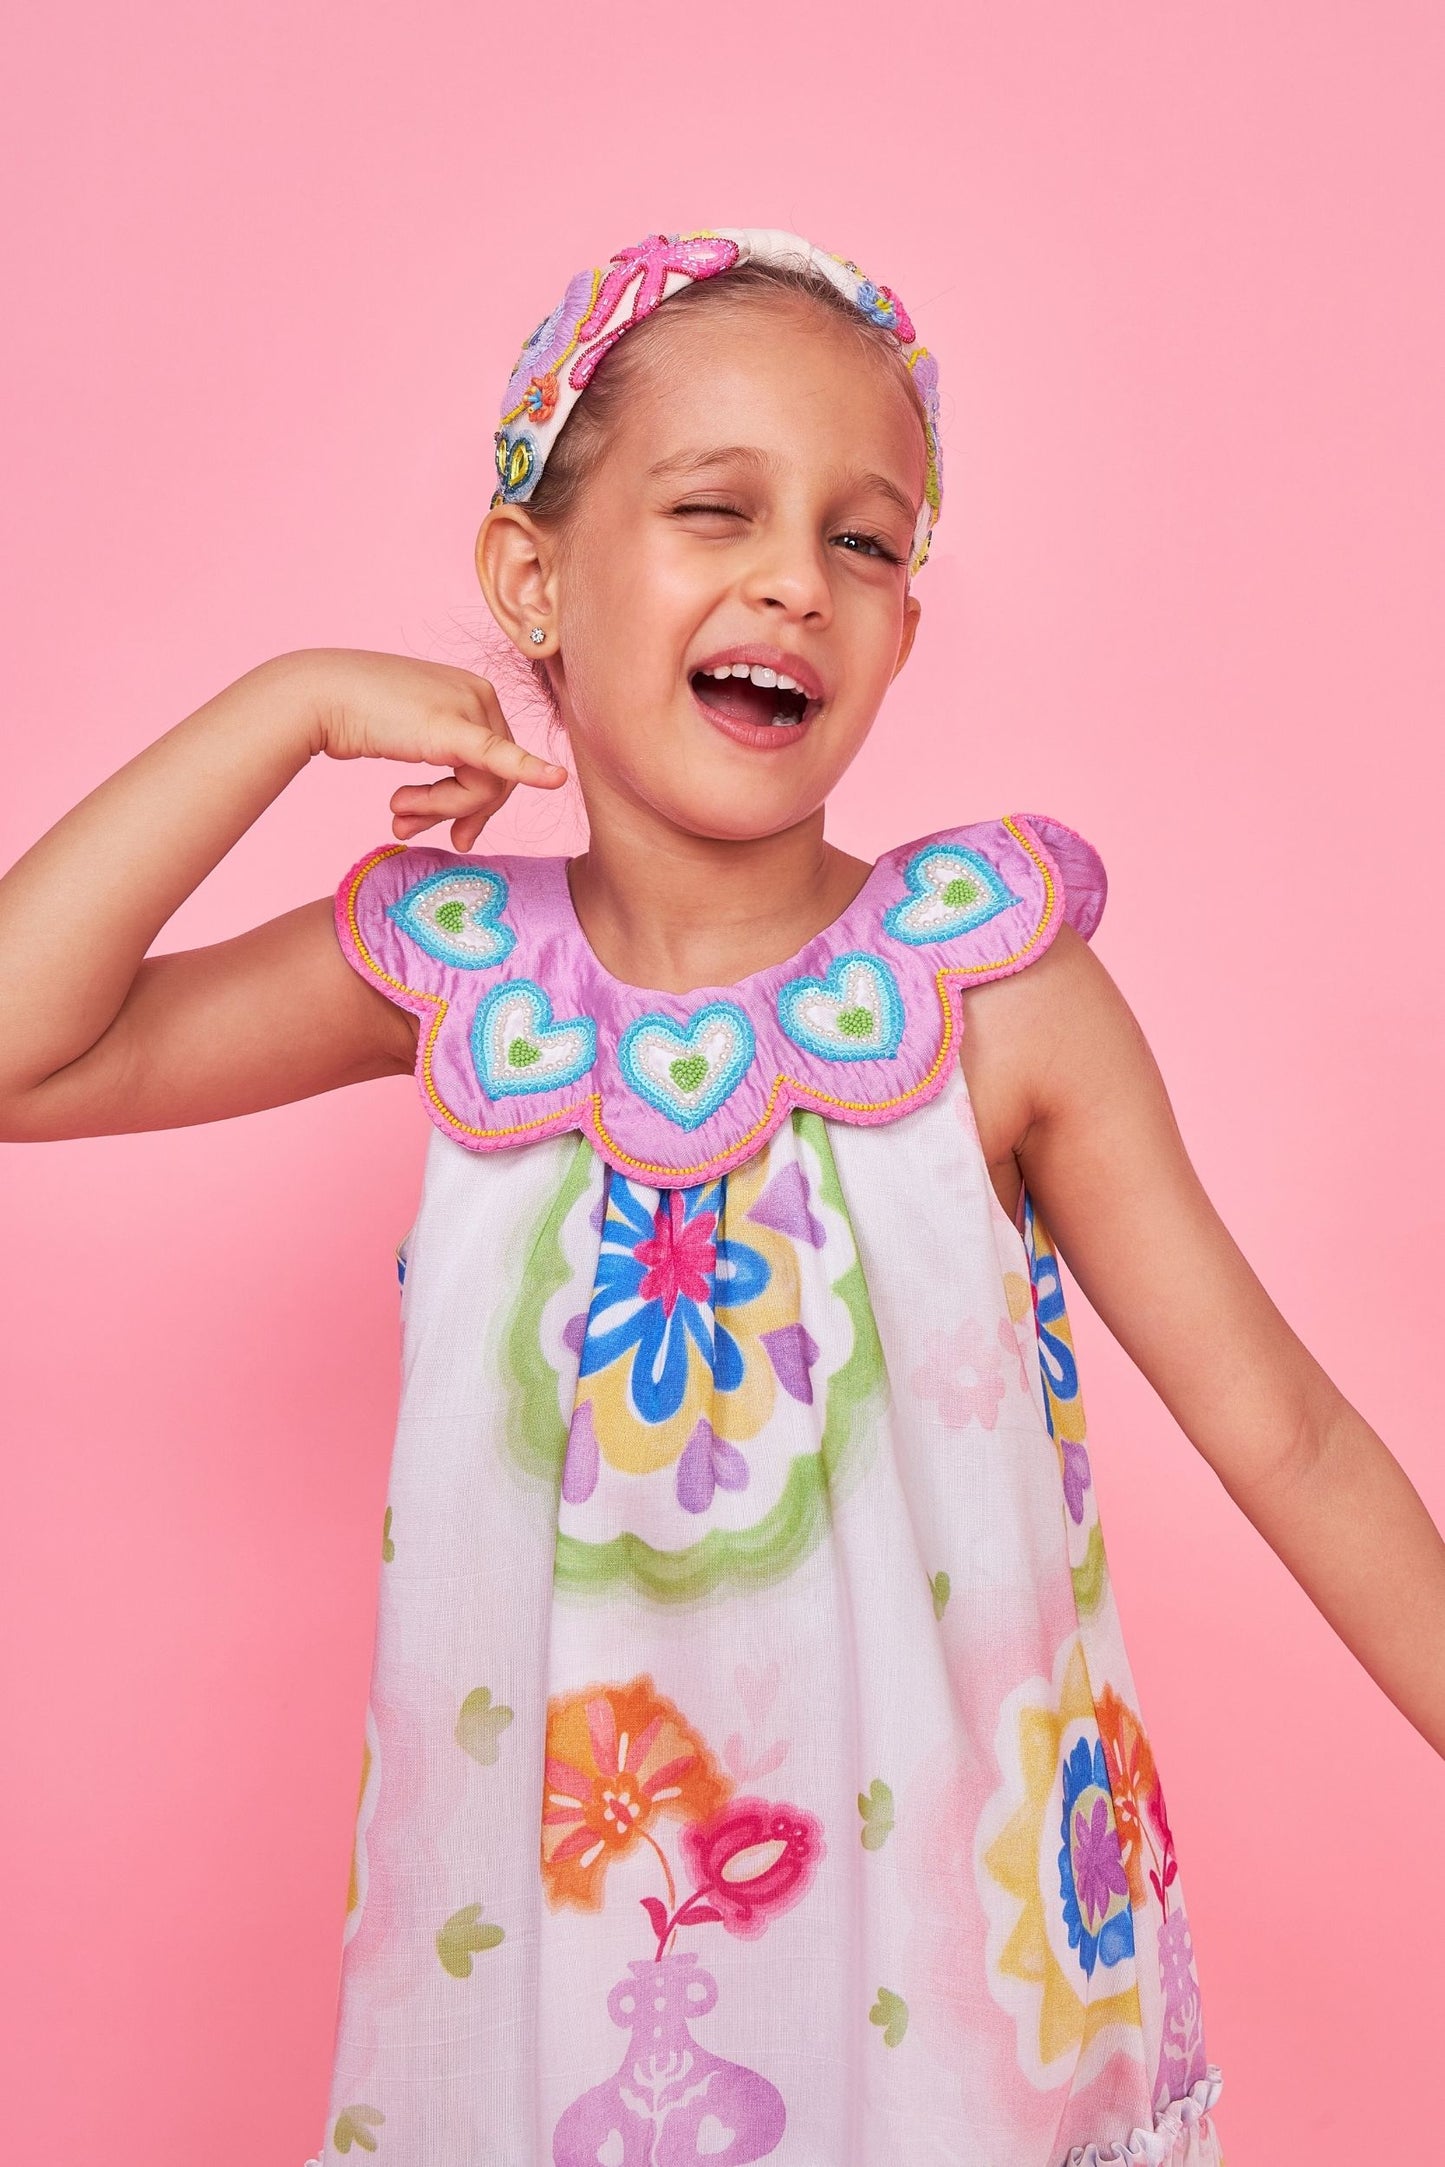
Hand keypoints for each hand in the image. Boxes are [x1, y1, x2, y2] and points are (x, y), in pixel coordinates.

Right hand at [291, 646, 567, 851]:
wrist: (317, 698)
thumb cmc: (355, 716)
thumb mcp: (412, 737)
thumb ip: (446, 765)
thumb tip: (465, 805)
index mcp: (476, 693)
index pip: (498, 763)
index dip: (475, 806)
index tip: (456, 835)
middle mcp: (481, 695)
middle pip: (496, 780)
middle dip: (455, 812)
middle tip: (412, 829)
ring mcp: (470, 707)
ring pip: (484, 787)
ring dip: (438, 809)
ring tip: (396, 812)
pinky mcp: (453, 727)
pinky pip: (498, 757)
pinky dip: (527, 771)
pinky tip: (555, 780)